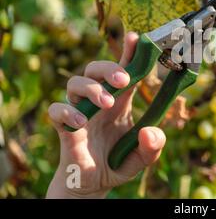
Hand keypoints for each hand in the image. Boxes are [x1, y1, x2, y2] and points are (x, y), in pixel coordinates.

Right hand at [46, 32, 165, 198]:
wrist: (94, 184)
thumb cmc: (118, 163)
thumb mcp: (143, 158)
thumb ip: (153, 147)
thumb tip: (149, 132)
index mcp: (121, 101)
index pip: (125, 70)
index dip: (129, 53)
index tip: (135, 38)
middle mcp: (99, 101)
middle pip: (96, 69)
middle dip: (109, 68)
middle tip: (124, 80)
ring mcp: (80, 111)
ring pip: (75, 83)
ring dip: (91, 88)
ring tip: (107, 103)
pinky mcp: (64, 127)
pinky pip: (56, 110)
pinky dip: (67, 112)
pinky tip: (82, 123)